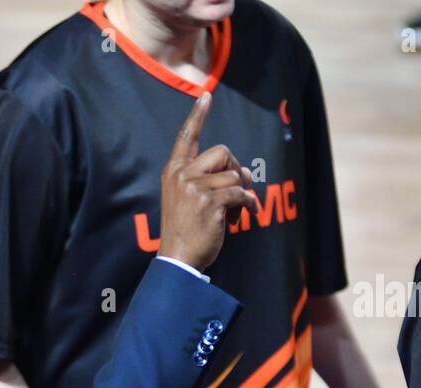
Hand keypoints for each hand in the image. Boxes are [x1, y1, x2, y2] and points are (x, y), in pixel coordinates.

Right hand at [158, 91, 258, 270]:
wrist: (178, 259)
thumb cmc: (184, 230)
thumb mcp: (186, 199)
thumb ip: (209, 180)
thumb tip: (246, 172)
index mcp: (173, 172)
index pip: (186, 137)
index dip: (197, 116)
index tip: (206, 96)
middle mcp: (182, 175)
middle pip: (222, 152)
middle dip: (235, 169)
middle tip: (237, 188)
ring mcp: (195, 187)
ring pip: (234, 176)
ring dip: (241, 195)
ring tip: (233, 214)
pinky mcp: (210, 202)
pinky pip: (240, 194)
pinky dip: (247, 205)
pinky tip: (241, 217)